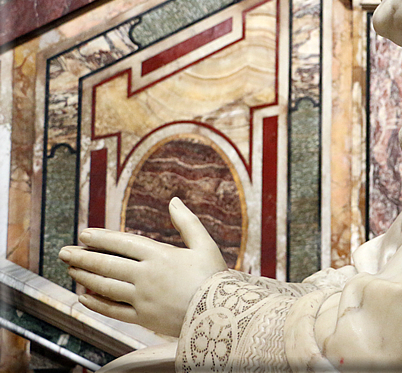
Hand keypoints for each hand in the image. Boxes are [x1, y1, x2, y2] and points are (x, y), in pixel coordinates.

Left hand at [58, 197, 227, 336]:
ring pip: (106, 286)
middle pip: (108, 264)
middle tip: (64, 252)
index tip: (84, 234)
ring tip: (71, 270)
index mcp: (160, 255)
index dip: (101, 238)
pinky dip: (97, 303)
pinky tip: (84, 297)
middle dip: (83, 257)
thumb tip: (174, 200)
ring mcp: (142, 298)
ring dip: (85, 277)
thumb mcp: (204, 244)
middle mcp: (146, 276)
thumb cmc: (214, 276)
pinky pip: (114, 310)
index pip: (123, 243)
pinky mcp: (143, 317)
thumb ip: (187, 222)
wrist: (221, 312)